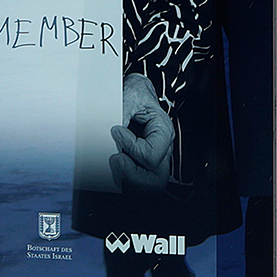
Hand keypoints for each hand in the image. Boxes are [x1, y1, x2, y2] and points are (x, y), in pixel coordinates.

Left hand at [109, 74, 174, 192]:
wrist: (134, 91)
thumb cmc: (135, 93)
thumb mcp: (128, 96)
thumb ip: (122, 114)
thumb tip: (114, 134)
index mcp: (163, 132)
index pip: (150, 156)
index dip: (130, 147)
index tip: (117, 132)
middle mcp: (161, 149)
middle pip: (156, 180)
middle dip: (132, 175)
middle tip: (115, 158)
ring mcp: (153, 158)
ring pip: (148, 184)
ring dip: (128, 178)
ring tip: (113, 161)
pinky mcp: (142, 162)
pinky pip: (137, 181)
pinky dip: (124, 177)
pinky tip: (114, 164)